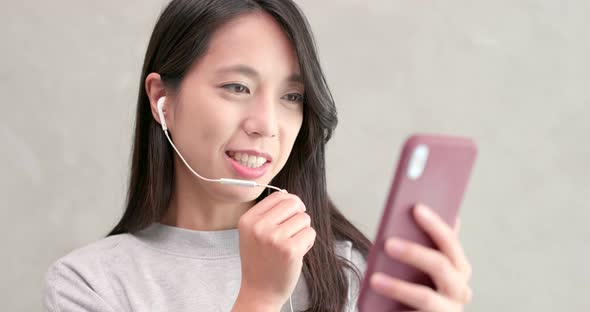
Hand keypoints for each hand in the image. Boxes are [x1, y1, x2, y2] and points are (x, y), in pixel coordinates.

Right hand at [234, 191, 315, 309]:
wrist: (260, 292)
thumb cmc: (260, 261)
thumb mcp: (253, 233)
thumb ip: (268, 214)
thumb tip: (289, 196)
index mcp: (248, 220)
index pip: (278, 196)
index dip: (290, 204)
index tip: (289, 216)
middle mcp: (259, 227)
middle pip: (293, 203)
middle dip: (298, 215)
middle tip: (293, 231)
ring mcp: (274, 238)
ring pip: (304, 218)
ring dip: (303, 231)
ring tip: (291, 245)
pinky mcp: (290, 250)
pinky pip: (310, 233)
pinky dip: (308, 242)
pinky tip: (296, 253)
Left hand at [370, 204, 472, 311]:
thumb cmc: (417, 288)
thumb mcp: (418, 265)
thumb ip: (418, 242)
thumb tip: (412, 210)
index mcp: (458, 267)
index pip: (449, 241)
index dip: (434, 224)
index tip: (416, 208)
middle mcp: (459, 290)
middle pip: (441, 266)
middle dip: (414, 253)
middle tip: (388, 243)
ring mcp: (448, 311)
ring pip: (425, 297)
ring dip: (398, 287)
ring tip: (375, 280)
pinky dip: (395, 308)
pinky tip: (376, 299)